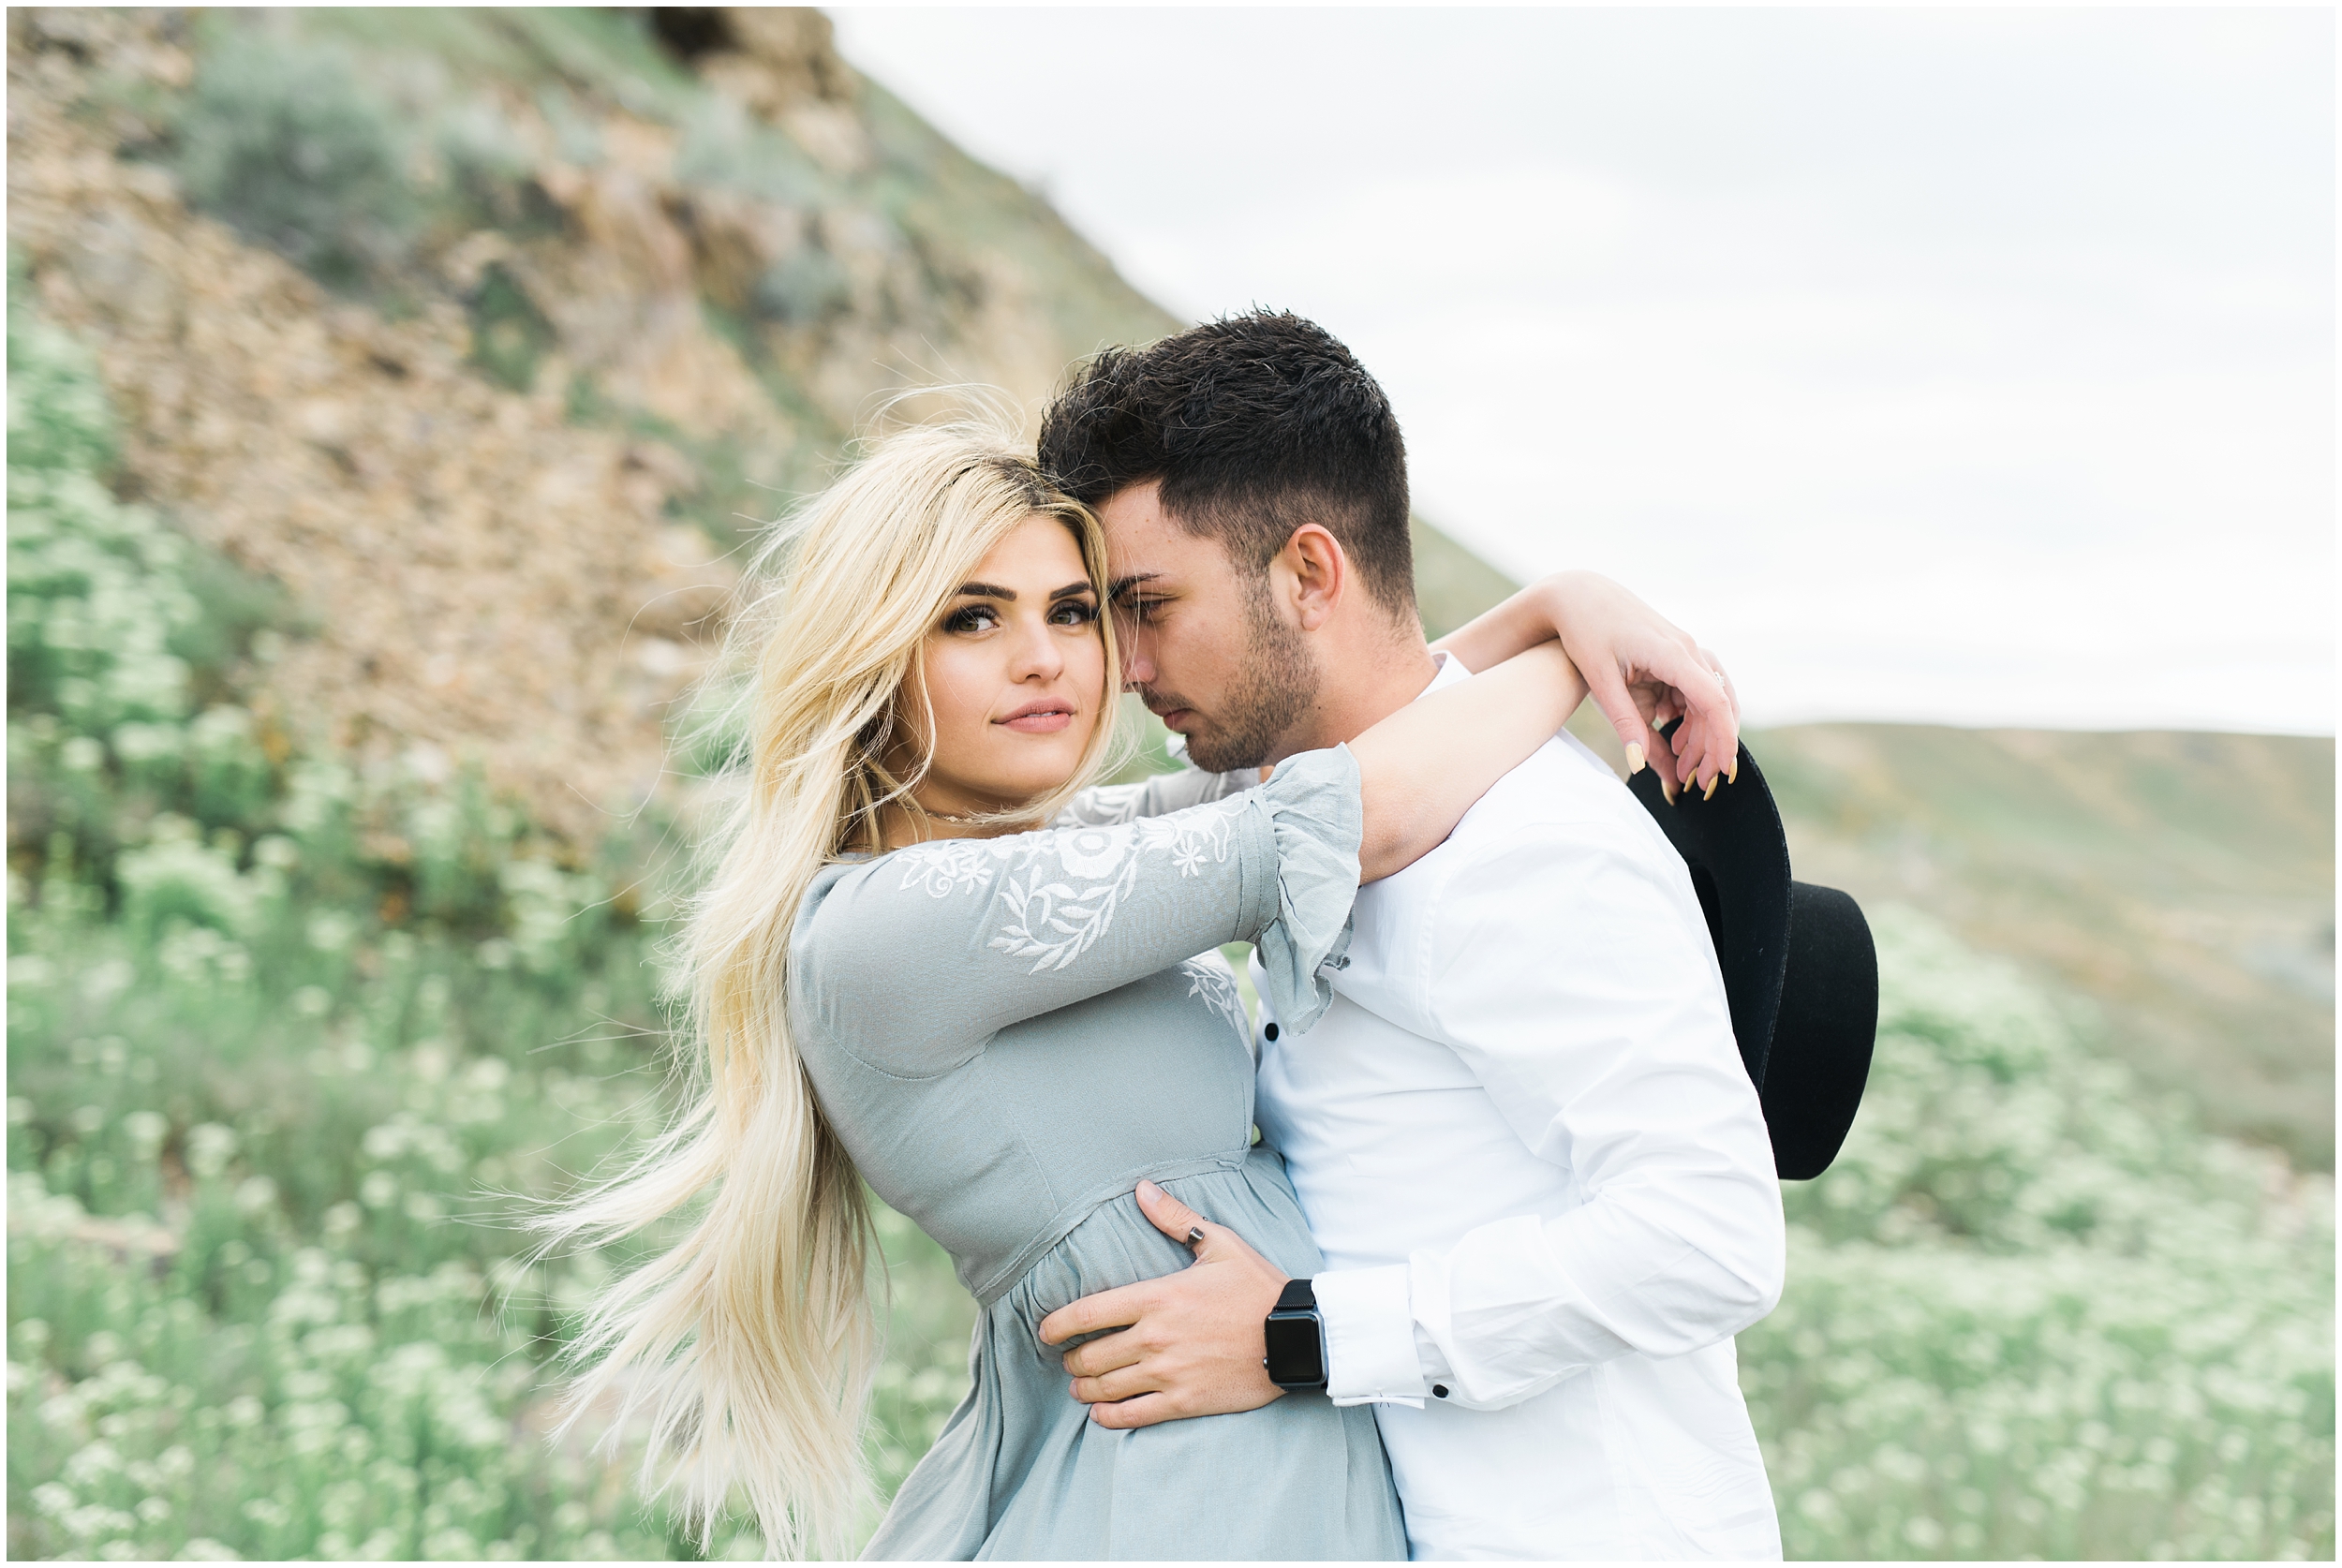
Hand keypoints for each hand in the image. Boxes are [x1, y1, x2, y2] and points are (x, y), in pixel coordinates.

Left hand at [1034, 1180, 1288, 1429]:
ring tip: (1078, 1387)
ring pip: (1106, 1387)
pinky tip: (1100, 1414)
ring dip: (1083, 1389)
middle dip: (1071, 1361)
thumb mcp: (1220, 1244)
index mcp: (1158, 1297)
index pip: (1088, 1313)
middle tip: (1067, 1361)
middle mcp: (1155, 1337)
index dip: (1057, 1325)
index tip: (1045, 1331)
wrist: (1296, 1335)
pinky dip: (1108, 1417)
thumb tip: (1141, 1188)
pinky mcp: (1185, 1402)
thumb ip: (1175, 1218)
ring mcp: (1169, 1373)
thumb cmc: (1257, 1287)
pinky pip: (1133, 1415)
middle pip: (1091, 1356)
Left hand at [1535, 573, 1740, 799]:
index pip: (1714, 701)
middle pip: (1717, 705)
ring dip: (1701, 736)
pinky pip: (1694, 692)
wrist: (1578, 595)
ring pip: (1709, 701)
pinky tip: (1673, 740)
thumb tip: (1641, 765)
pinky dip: (1689, 720)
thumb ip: (1625, 723)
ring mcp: (1685, 650)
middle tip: (1697, 784)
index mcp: (1673, 654)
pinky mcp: (1676, 656)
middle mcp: (1687, 650)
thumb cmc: (1586, 633)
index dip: (1723, 739)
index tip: (1722, 772)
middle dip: (1711, 747)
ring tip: (1682, 769)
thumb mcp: (1601, 682)